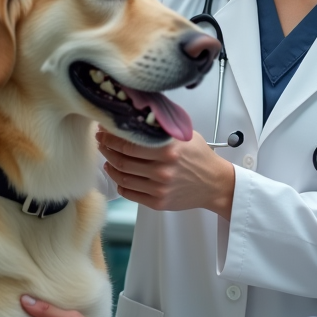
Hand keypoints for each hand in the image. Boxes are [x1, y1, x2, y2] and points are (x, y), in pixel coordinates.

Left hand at [98, 127, 235, 218]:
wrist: (214, 184)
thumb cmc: (199, 157)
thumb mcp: (185, 135)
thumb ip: (162, 127)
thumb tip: (136, 113)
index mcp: (168, 149)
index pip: (129, 142)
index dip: (111, 136)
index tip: (104, 131)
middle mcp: (162, 169)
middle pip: (122, 159)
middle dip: (107, 149)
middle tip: (101, 142)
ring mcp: (159, 188)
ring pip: (122, 177)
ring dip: (110, 166)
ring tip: (107, 158)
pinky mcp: (158, 202)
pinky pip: (129, 193)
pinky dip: (119, 183)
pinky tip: (117, 175)